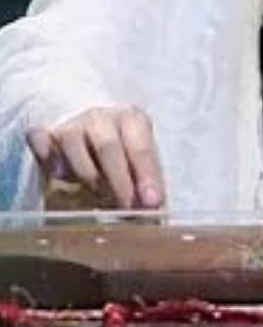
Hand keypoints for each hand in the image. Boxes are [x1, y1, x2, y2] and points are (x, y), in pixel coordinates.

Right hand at [26, 106, 165, 209]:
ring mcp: (73, 124)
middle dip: (119, 182)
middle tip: (127, 208)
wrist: (91, 122)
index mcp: (131, 119)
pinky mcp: (47, 133)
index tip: (152, 201)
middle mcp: (101, 118)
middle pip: (109, 148)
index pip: (141, 148)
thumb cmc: (121, 144)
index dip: (146, 176)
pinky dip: (48, 156)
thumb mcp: (137, 155)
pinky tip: (58, 174)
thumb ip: (144, 178)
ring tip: (99, 194)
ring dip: (88, 176)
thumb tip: (156, 208)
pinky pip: (41, 141)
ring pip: (75, 147)